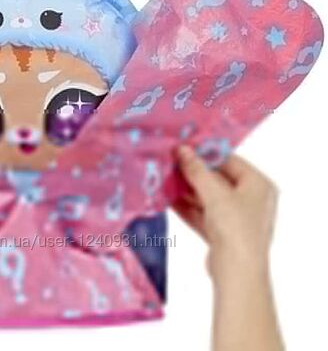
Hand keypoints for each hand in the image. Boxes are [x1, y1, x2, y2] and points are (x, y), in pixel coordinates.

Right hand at [173, 146, 277, 281]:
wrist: (238, 273)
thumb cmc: (235, 227)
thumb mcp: (214, 193)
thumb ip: (196, 170)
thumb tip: (182, 149)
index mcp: (258, 185)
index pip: (229, 160)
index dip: (205, 154)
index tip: (182, 148)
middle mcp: (251, 200)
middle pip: (217, 179)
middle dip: (192, 174)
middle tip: (169, 164)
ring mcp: (237, 218)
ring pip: (208, 198)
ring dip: (186, 191)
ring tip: (164, 180)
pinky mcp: (224, 234)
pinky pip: (203, 214)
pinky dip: (187, 207)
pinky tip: (167, 200)